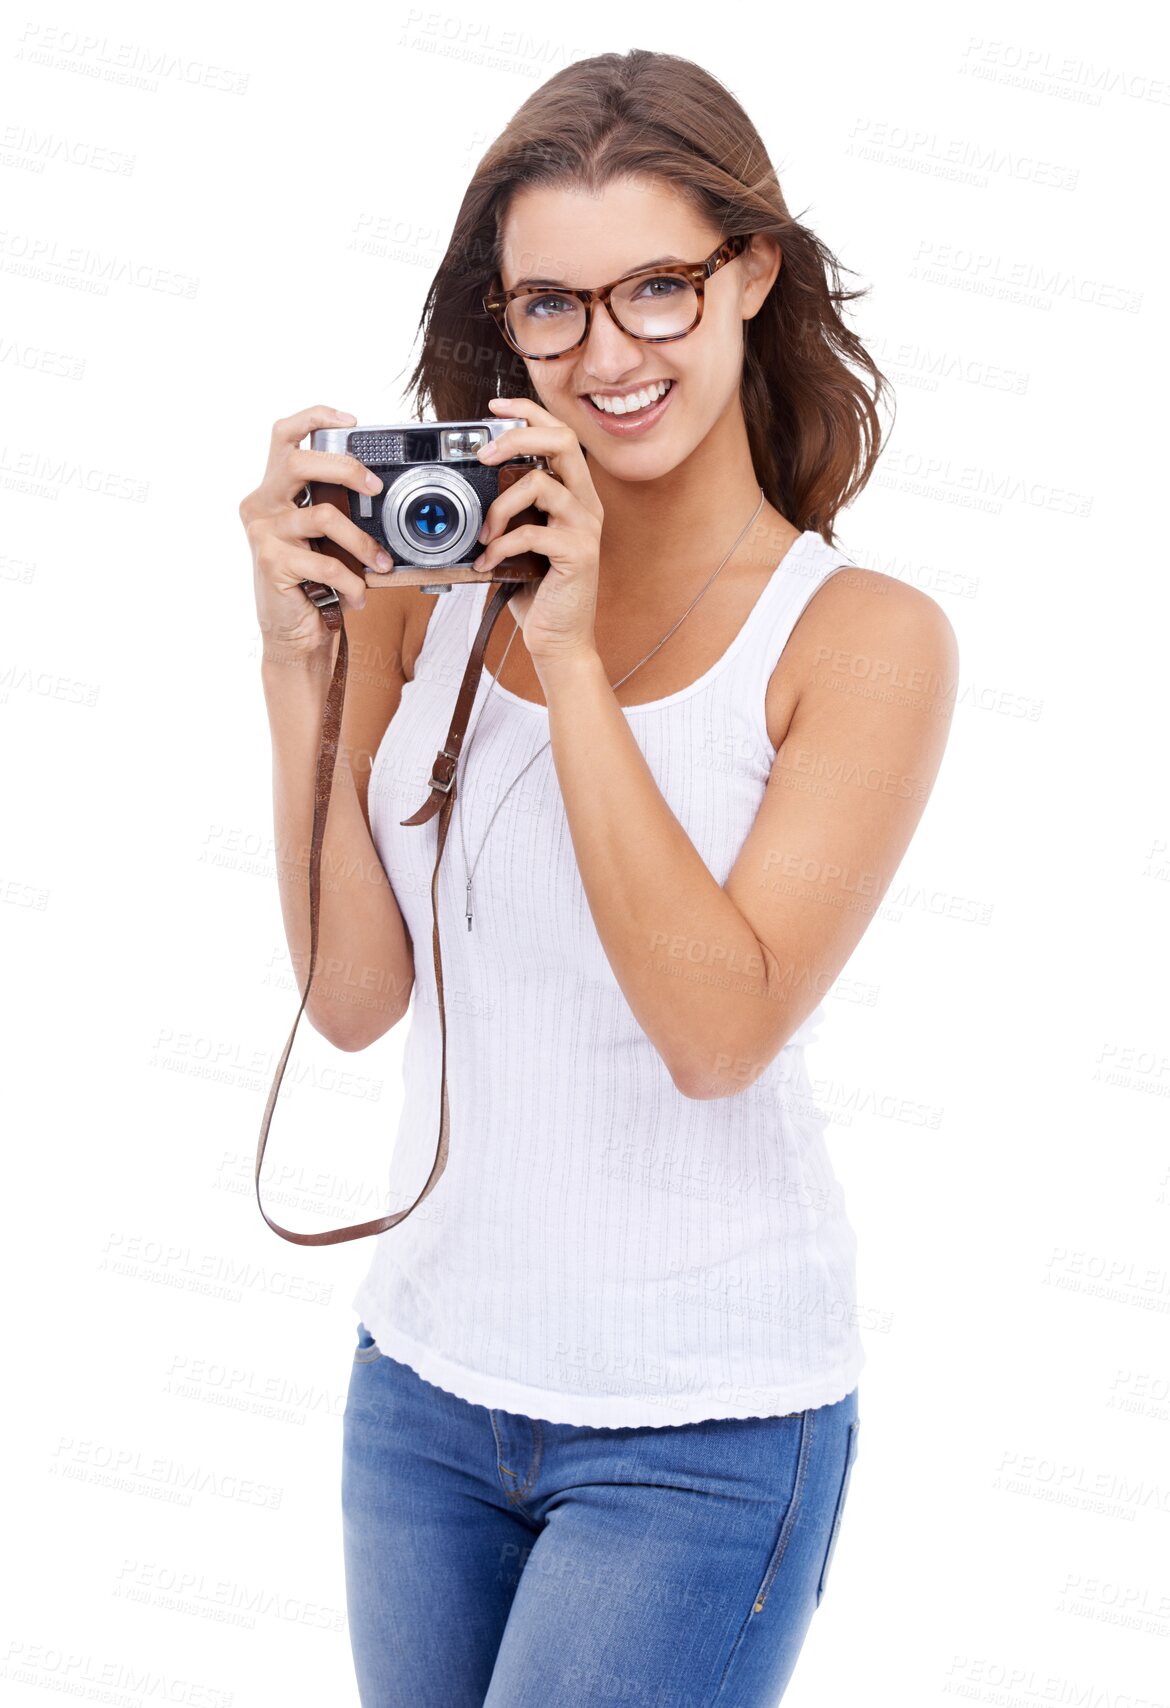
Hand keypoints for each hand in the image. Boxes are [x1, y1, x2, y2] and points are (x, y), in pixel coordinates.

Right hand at [238, 403, 396, 661]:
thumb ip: (336, 508)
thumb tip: (379, 488)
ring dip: (362, 542)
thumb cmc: (313, 582)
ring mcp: (264, 533)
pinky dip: (353, 582)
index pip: (285, 436)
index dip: (315, 417)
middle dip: (345, 468)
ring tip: (381, 563)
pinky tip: (358, 595)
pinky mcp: (272, 563)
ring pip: (323, 516)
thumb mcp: (325, 539)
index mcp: (274, 490)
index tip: (352, 420)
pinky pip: (326, 563)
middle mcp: (262, 505)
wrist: (292, 634)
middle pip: (299, 462)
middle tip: (375, 487)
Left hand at [471, 397, 603, 667]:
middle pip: (561, 440)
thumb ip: (507, 513)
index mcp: (573, 493)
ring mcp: (585, 527)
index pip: (558, 433)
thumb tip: (468, 490)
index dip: (528, 412)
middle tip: (484, 455)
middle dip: (517, 438)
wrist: (558, 641)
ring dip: (500, 506)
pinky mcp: (578, 553)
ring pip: (541, 483)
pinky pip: (532, 533)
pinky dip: (500, 546)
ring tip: (482, 533)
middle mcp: (585, 503)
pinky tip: (486, 563)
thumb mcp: (518, 542)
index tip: (495, 408)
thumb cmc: (536, 592)